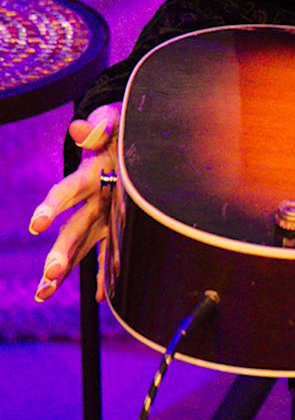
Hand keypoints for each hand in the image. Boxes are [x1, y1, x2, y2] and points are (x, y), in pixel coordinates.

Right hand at [29, 103, 121, 301]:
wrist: (132, 137)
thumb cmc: (120, 129)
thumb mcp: (114, 121)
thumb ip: (101, 125)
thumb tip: (81, 128)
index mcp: (90, 175)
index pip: (67, 192)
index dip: (52, 206)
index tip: (36, 224)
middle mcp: (94, 200)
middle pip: (73, 228)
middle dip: (60, 251)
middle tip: (49, 274)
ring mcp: (106, 215)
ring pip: (83, 246)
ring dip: (66, 268)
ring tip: (45, 292)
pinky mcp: (121, 225)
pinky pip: (112, 252)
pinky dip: (107, 275)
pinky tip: (100, 298)